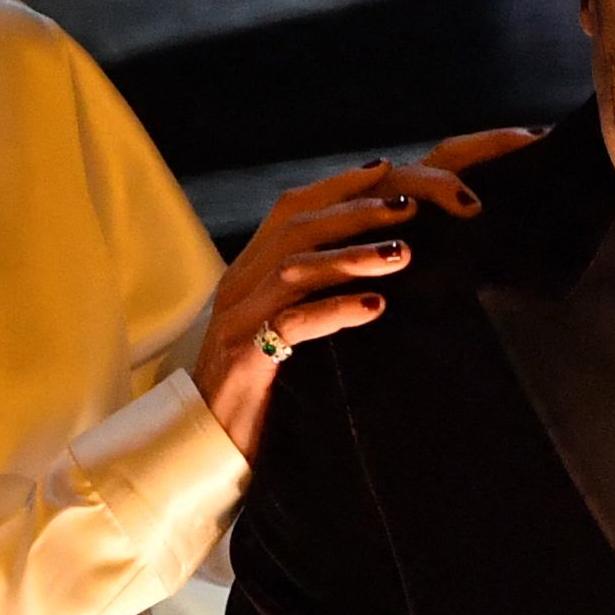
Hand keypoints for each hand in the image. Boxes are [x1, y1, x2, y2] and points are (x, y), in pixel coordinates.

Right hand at [192, 132, 537, 456]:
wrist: (205, 447)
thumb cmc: (255, 392)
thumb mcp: (282, 333)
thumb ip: (309, 297)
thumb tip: (371, 273)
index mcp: (248, 273)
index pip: (289, 209)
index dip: (336, 185)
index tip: (385, 168)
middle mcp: (238, 286)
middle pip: (295, 228)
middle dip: (354, 211)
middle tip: (409, 205)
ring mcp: (237, 321)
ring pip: (294, 270)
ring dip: (351, 256)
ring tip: (402, 253)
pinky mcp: (244, 358)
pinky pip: (292, 325)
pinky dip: (335, 311)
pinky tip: (376, 307)